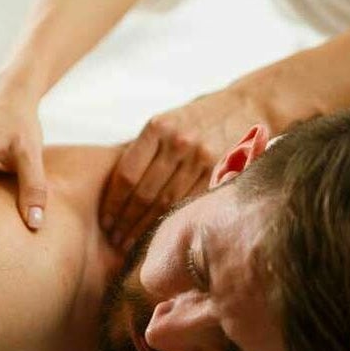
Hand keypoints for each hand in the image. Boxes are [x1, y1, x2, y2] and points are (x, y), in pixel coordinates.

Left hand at [100, 87, 268, 249]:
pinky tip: (161, 235)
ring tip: (132, 244)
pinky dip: (173, 222)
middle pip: (144, 194)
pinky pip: (190, 203)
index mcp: (157, 127)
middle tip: (115, 240)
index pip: (126, 176)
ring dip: (145, 227)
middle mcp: (179, 141)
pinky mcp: (221, 170)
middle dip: (126, 222)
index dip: (113, 204)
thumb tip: (111, 194)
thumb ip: (142, 152)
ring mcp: (202, 157)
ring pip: (166, 203)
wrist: (244, 106)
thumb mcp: (165, 123)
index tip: (105, 222)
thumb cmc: (194, 119)